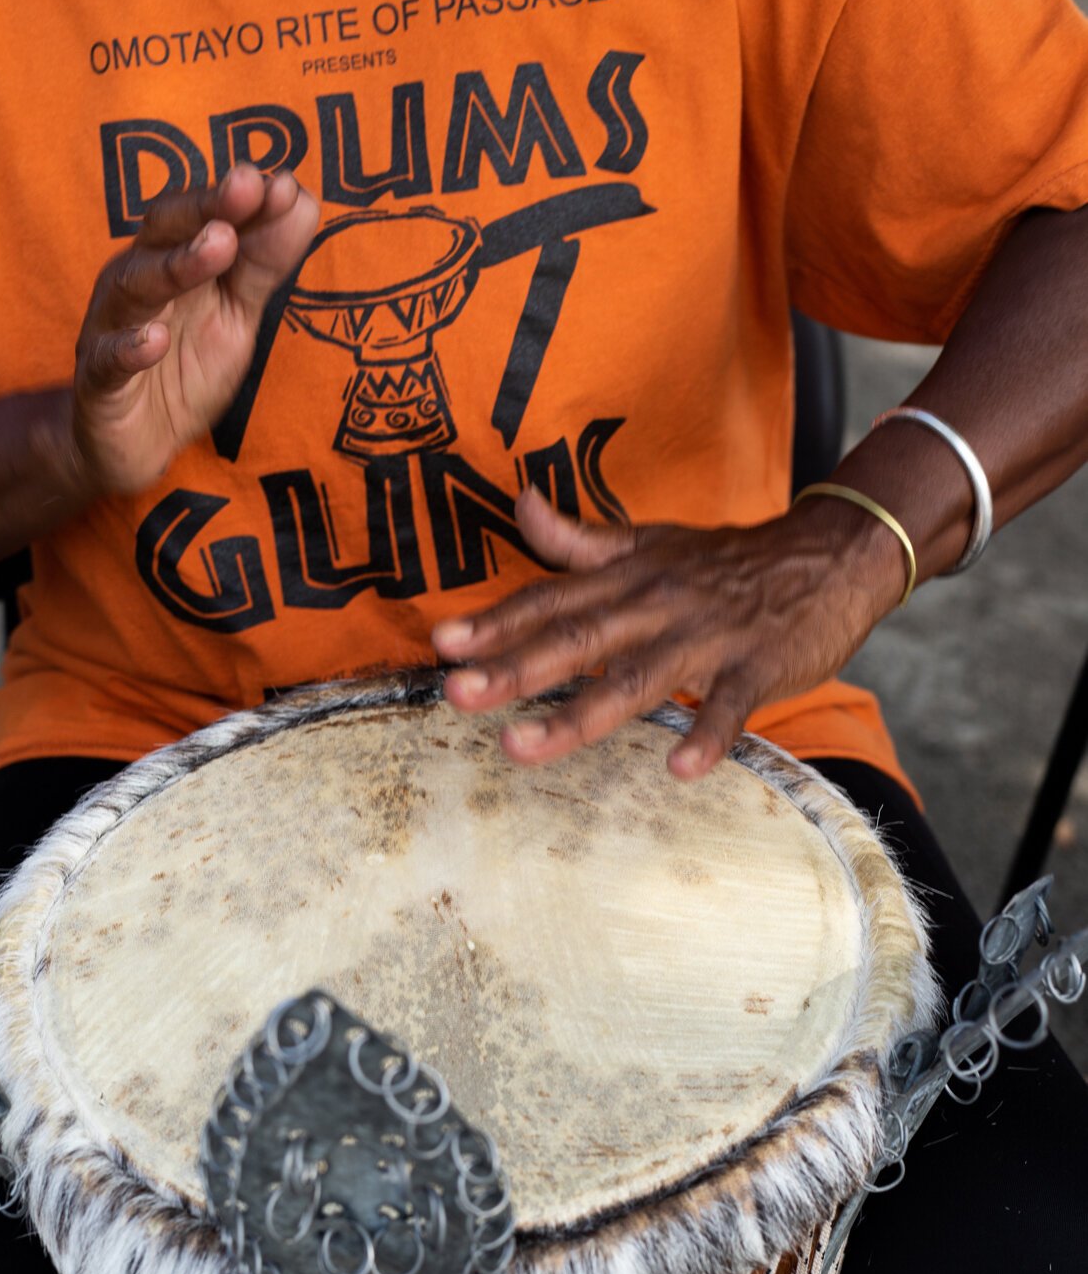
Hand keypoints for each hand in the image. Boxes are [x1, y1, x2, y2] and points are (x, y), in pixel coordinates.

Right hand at [70, 165, 318, 496]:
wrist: (133, 445)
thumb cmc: (182, 369)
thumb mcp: (236, 316)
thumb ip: (264, 262)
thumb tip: (301, 198)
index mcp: (171, 258)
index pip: (203, 214)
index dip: (240, 198)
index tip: (281, 183)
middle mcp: (136, 280)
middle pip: (165, 230)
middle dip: (207, 206)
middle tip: (247, 186)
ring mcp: (112, 328)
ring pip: (136, 285)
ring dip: (178, 263)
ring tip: (219, 244)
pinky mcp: (97, 383)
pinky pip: (108, 361)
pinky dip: (130, 348)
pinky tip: (155, 341)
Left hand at [431, 487, 907, 776]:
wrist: (831, 554)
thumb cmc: (726, 561)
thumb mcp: (649, 542)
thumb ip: (580, 540)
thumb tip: (520, 506)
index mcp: (627, 579)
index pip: (551, 599)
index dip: (497, 621)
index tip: (443, 643)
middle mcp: (656, 605)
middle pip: (577, 639)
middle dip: (514, 668)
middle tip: (456, 693)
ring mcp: (706, 639)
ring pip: (634, 680)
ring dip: (576, 715)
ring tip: (520, 747)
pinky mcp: (756, 668)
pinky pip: (729, 707)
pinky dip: (708, 734)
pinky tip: (679, 767)